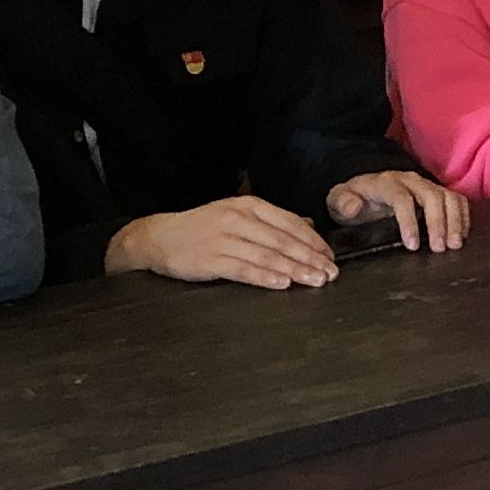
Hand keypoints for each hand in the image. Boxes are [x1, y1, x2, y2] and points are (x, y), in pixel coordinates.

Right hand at [111, 196, 339, 290]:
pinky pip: (244, 268)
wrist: (159, 237)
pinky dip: (265, 276)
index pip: (289, 223)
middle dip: (310, 258)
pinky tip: (282, 283)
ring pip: (268, 254)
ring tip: (314, 280)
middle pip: (282, 240)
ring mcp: (224, 238)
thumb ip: (271, 222)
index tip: (330, 256)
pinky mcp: (211, 258)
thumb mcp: (237, 215)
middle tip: (330, 273)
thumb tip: (307, 227)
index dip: (313, 241)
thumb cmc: (202, 228)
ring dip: (295, 269)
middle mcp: (238, 219)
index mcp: (249, 206)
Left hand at [327, 168, 469, 252]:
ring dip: (455, 220)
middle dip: (438, 222)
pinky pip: (456, 199)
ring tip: (455, 244)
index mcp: (385, 183)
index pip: (401, 198)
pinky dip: (462, 216)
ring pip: (447, 196)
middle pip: (431, 196)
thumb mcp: (338, 200)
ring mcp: (425, 185)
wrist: (365, 186)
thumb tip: (354, 207)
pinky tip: (462, 235)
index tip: (412, 245)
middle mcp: (409, 180)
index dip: (409, 221)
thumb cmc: (353, 198)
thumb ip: (343, 203)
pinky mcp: (436, 192)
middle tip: (441, 248)